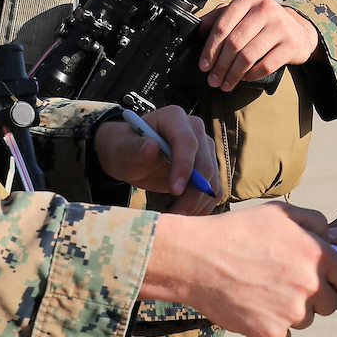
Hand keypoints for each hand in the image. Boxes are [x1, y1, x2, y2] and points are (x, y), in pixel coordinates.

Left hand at [93, 105, 222, 214]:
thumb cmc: (126, 148)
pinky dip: (203, 205)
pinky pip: (213, 189)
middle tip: (175, 214)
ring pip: (212, 179)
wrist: (131, 156)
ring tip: (177, 218)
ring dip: (198, 202)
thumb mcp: (123, 148)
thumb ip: (135, 147)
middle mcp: (195, 130)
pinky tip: (186, 215)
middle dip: (193, 192)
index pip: (187, 142)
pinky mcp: (208, 168)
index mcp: (174, 118)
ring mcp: (204, 149)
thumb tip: (152, 147)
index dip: (184, 166)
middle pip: (205, 164)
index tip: (174, 190)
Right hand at [142, 203, 336, 336]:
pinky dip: (270, 328)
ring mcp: (292, 312)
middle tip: (284, 282)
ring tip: (262, 290)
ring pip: (306, 320)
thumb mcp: (280, 213)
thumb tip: (334, 238)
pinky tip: (252, 307)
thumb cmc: (237, 231)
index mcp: (318, 255)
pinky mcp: (271, 333)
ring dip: (291, 311)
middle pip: (331, 304)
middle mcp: (310, 285)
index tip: (320, 275)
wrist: (196, 259)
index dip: (336, 276)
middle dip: (314, 296)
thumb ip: (315, 223)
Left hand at [198, 0, 319, 91]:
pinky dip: (252, 75)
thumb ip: (219, 18)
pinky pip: (266, 65)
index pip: (222, 26)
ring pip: (248, 56)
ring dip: (233, 74)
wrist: (298, 30)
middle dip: (220, 65)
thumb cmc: (264, 23)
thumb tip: (199, 32)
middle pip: (234, 43)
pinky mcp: (291, 44)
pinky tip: (245, 78)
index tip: (204, 65)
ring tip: (226, 84)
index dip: (210, 49)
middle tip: (213, 79)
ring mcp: (281, 25)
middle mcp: (265, 8)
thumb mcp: (241, 13)